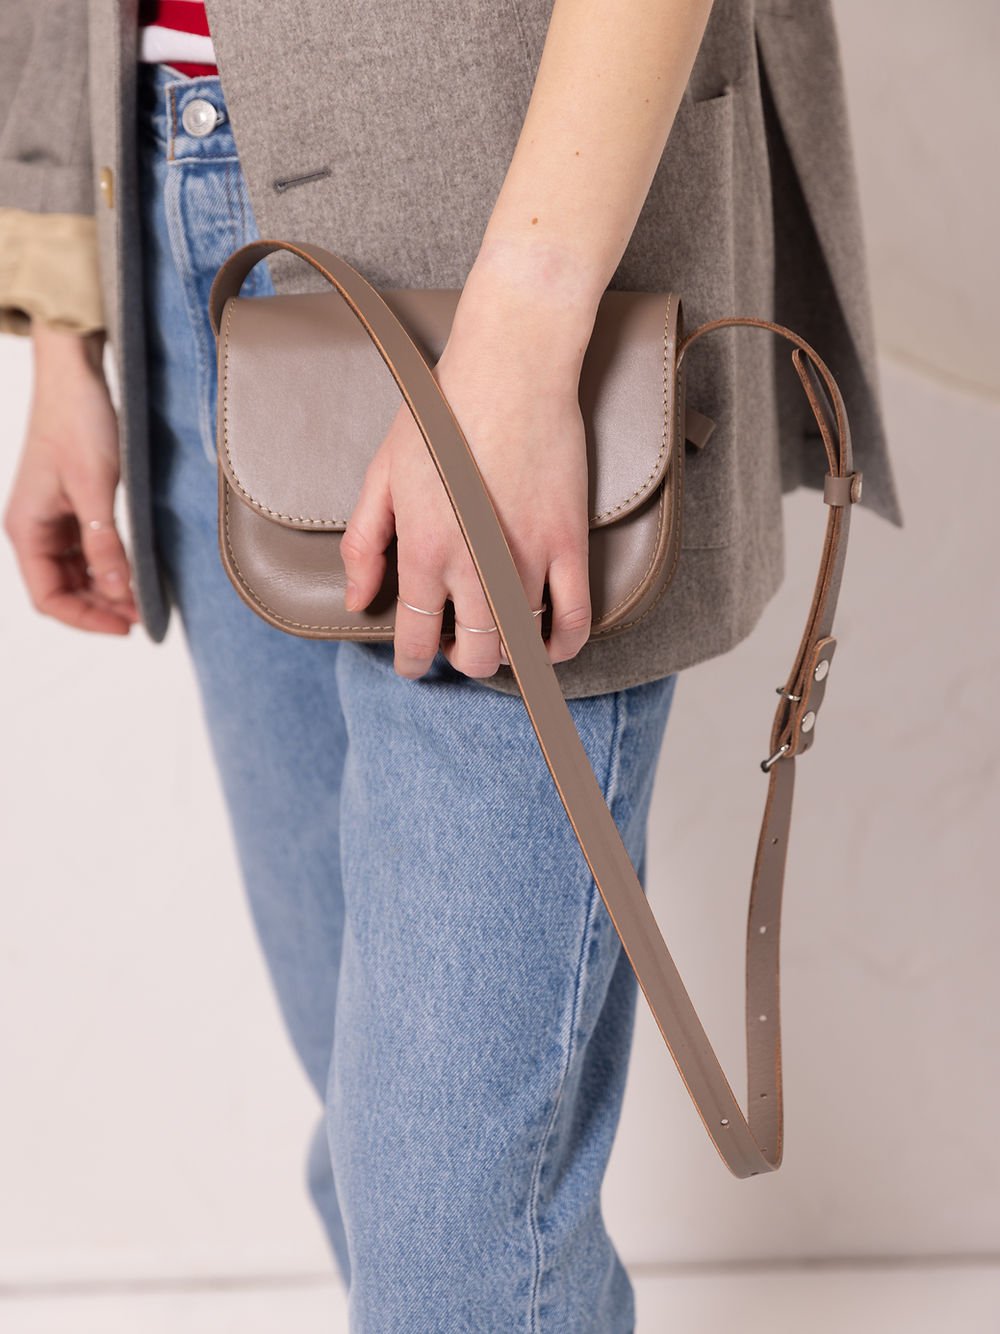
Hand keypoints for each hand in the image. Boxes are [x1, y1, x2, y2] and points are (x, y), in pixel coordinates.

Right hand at [3, 321, 138, 633]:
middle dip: (101, 607)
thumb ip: (104, 541)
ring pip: (79, 574)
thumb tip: (117, 589)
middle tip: (143, 615)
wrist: (77, 376)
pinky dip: (111, 566)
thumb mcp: (95, 487)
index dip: (86, 619)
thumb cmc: (77, 422)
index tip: (126, 626)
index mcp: (27, 529)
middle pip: (65, 590)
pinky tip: (136, 570)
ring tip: (143, 597)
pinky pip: (89, 551)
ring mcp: (55, 519)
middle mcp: (36, 529)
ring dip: (108, 589)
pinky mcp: (74, 507)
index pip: (49, 597)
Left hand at [340, 260, 598, 680]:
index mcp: (423, 549)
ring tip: (494, 637)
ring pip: (519, 644)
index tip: (412, 664)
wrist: (510, 369)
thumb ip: (365, 544)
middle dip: (458, 659)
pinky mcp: (567, 543)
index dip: (411, 661)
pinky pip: (573, 619)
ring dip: (504, 653)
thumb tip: (357, 600)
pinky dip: (562, 645)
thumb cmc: (441, 413)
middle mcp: (475, 565)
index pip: (414, 635)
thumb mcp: (383, 475)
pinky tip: (549, 645)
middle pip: (472, 652)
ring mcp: (527, 558)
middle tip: (454, 643)